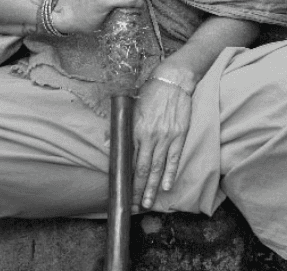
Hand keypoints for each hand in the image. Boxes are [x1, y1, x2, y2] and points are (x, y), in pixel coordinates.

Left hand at [132, 75, 192, 210]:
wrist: (173, 81)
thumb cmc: (150, 92)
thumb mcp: (131, 107)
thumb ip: (120, 127)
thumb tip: (107, 144)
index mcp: (135, 129)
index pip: (129, 159)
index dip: (125, 177)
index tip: (122, 191)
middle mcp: (150, 136)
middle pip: (142, 168)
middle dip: (137, 189)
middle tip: (133, 205)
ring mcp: (165, 137)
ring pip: (157, 167)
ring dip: (151, 187)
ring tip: (147, 203)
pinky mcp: (179, 135)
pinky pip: (173, 158)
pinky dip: (169, 173)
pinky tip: (165, 186)